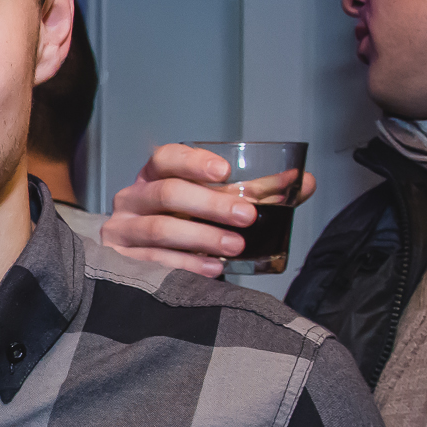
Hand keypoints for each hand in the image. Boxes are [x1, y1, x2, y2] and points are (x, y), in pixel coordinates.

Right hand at [100, 144, 316, 276]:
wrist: (138, 265)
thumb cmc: (182, 226)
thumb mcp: (211, 205)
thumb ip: (255, 194)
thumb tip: (305, 182)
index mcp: (153, 176)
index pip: (166, 158)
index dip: (194, 161)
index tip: (225, 171)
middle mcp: (132, 199)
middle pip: (168, 193)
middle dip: (211, 204)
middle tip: (247, 216)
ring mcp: (123, 230)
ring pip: (161, 228)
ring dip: (203, 236)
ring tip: (236, 245)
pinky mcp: (122, 261)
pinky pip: (155, 262)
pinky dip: (188, 264)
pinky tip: (214, 267)